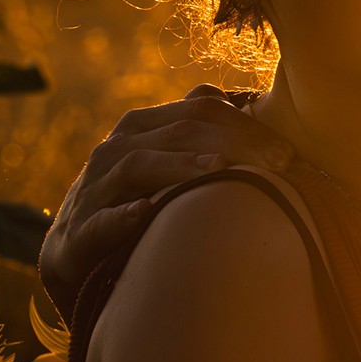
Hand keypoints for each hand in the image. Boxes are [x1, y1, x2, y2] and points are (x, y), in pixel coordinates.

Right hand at [38, 86, 294, 321]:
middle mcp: (116, 149)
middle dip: (232, 143)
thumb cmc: (135, 203)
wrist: (72, 253)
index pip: (200, 108)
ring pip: (137, 163)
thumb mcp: (166, 163)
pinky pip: (99, 220)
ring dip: (180, 166)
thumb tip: (255, 108)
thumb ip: (202, 134)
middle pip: (179, 130)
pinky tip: (145, 213)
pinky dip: (122, 216)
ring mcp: (94, 189)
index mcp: (142, 127)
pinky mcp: (77, 233)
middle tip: (277, 164)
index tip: (288, 152)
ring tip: (218, 169)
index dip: (246, 124)